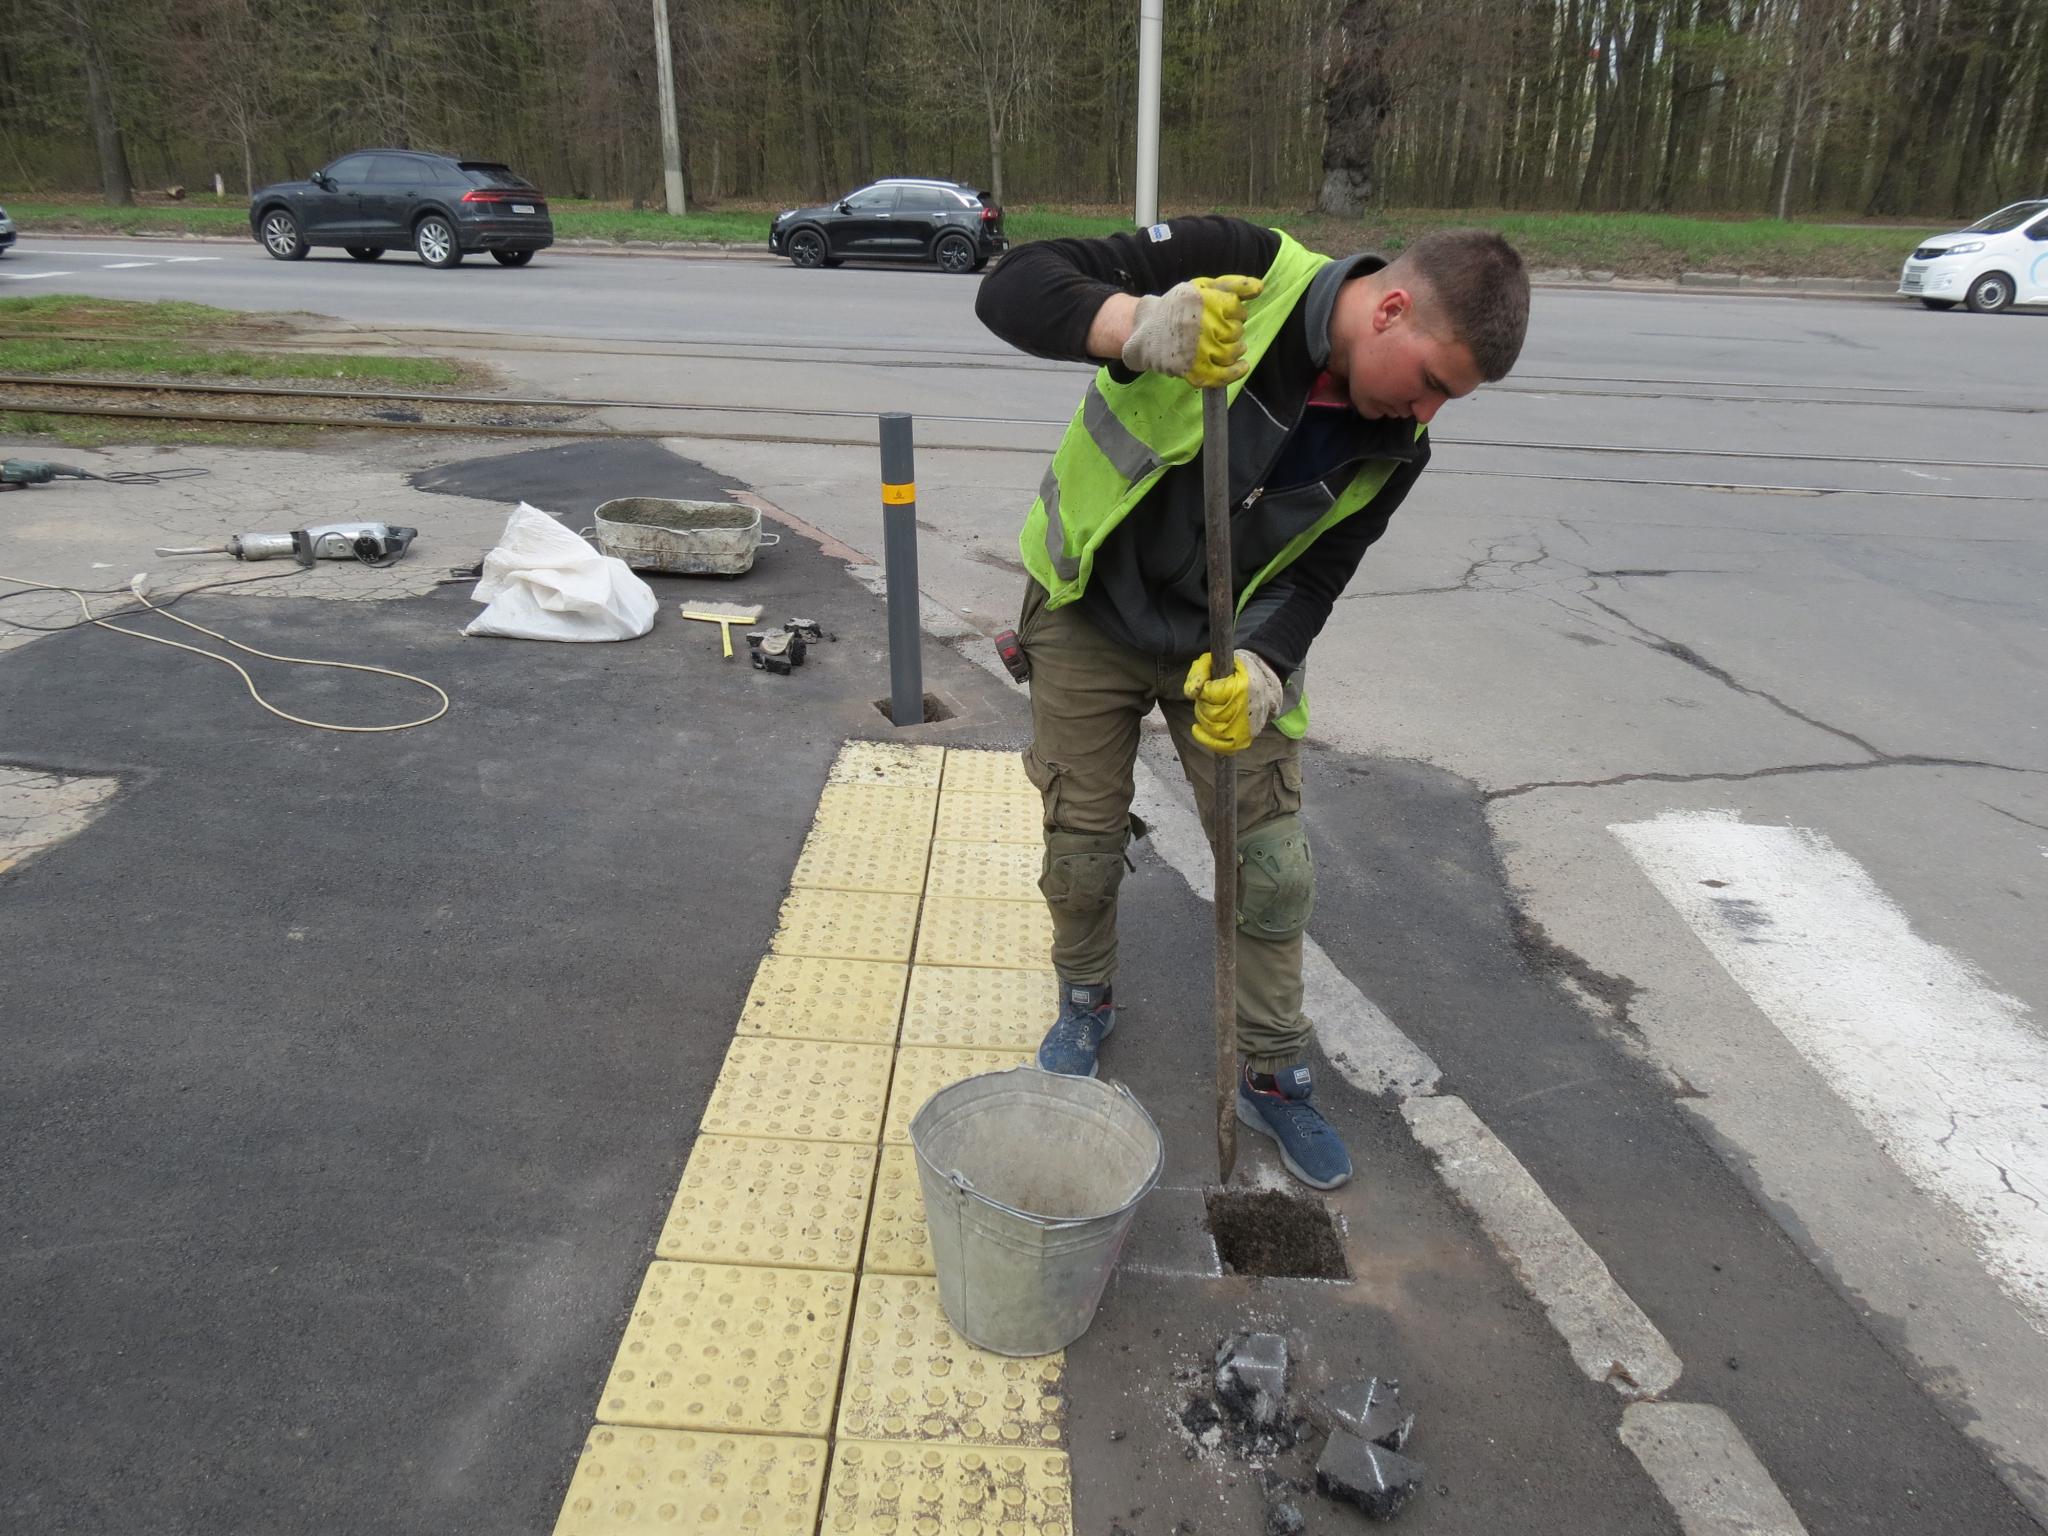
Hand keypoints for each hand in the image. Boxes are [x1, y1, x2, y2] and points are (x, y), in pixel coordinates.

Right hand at [1121, 275, 1264, 387]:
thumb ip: (1232, 284)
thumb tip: (1260, 288)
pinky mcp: (1193, 369)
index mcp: (1204, 301)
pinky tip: (1241, 366)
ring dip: (1235, 350)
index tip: (1227, 315)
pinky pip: (1223, 375)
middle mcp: (1202, 325)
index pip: (1237, 309)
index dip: (1236, 313)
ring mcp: (1198, 349)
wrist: (1146, 330)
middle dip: (1233, 331)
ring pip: (1233, 352)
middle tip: (1221, 331)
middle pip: (1237, 331)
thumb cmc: (1177, 306)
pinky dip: (1236, 372)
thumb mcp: (1201, 286)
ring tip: (1227, 346)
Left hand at [1182, 650, 1283, 753]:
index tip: (1208, 685)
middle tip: (1206, 699)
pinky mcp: (1248, 737)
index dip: (1204, 690)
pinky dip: (1208, 740)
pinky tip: (1197, 730)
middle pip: (1212, 714)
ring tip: (1206, 709)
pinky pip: (1225, 747)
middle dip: (1203, 706)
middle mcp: (1249, 708)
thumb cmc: (1235, 670)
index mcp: (1244, 686)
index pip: (1211, 693)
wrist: (1265, 682)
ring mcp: (1251, 725)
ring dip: (1204, 720)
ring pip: (1216, 730)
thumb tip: (1191, 693)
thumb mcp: (1216, 661)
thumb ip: (1199, 671)